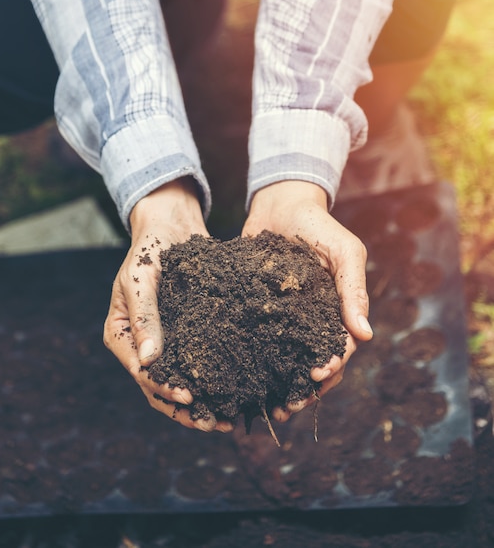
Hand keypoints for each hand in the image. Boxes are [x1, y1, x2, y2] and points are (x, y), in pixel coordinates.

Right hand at [103, 178, 232, 432]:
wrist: (170, 226)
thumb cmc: (149, 250)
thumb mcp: (139, 280)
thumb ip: (144, 318)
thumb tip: (149, 361)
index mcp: (120, 336)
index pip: (142, 373)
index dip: (165, 389)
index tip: (190, 397)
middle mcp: (141, 345)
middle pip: (160, 389)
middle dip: (186, 410)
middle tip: (215, 423)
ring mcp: (165, 341)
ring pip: (181, 381)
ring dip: (201, 403)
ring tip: (228, 417)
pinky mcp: (187, 333)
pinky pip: (199, 362)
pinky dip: (213, 378)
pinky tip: (236, 389)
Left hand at [243, 180, 372, 421]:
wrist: (281, 203)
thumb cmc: (319, 226)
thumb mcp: (345, 253)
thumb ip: (354, 291)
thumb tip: (365, 336)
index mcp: (337, 310)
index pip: (339, 348)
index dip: (330, 367)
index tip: (314, 378)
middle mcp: (313, 319)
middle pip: (314, 363)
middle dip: (306, 389)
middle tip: (288, 407)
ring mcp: (287, 317)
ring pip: (288, 360)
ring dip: (282, 384)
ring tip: (269, 405)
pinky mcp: (260, 309)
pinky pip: (260, 340)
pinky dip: (257, 361)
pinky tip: (244, 378)